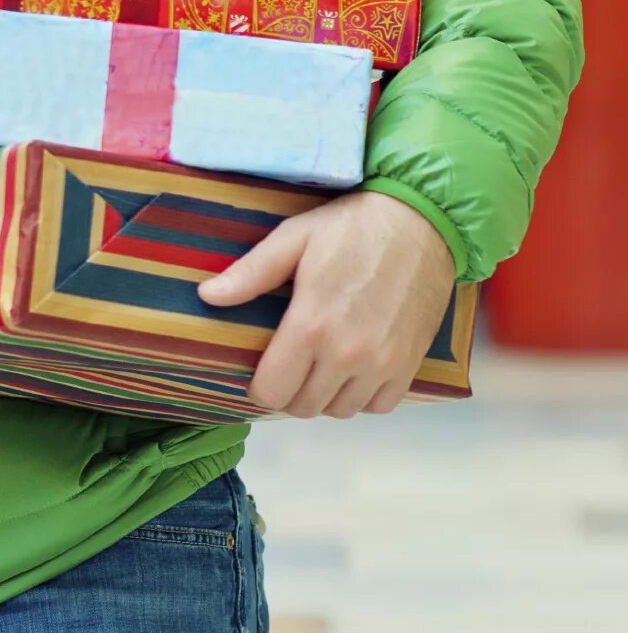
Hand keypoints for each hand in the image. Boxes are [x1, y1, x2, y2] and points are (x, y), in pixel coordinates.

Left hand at [198, 190, 455, 418]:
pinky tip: (353, 371)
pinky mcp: (411, 364)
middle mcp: (347, 354)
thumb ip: (250, 273)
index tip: (259, 373)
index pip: (273, 391)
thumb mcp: (293, 239)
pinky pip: (379, 405)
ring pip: (341, 410)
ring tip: (319, 367)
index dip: (259, 388)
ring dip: (325, 396)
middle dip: (289, 392)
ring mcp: (383, 363)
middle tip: (288, 366)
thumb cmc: (353, 228)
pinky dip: (362, 397)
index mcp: (310, 326)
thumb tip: (207, 296)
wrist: (425, 222)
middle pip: (304, 407)